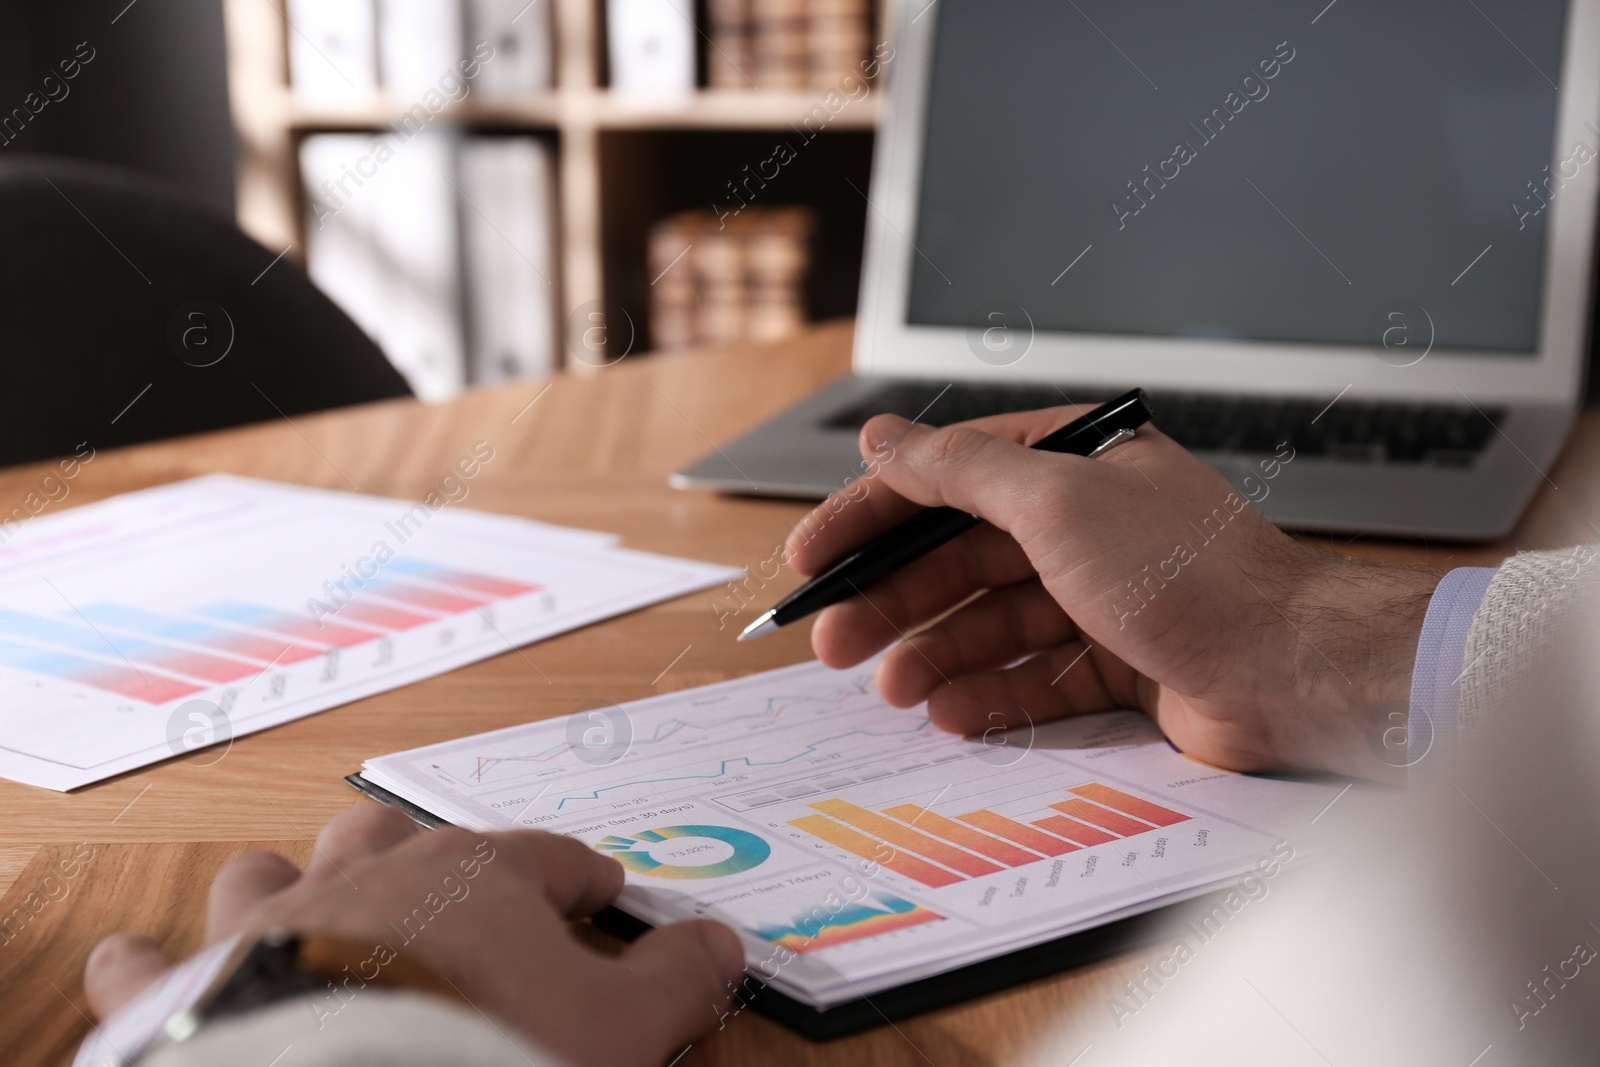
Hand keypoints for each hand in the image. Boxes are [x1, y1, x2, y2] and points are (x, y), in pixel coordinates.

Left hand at [83, 804, 744, 1066]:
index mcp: (476, 876)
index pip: (542, 853)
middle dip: (419, 850)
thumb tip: (723, 945)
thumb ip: (677, 981)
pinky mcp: (179, 989)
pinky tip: (139, 965)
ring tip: (298, 903)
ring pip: (266, 868)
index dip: (574, 872)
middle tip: (445, 884)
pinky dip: (141, 964)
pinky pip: (141, 962)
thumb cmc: (497, 1051)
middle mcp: (367, 875)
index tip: (596, 888)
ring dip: (282, 882)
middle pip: (392, 830)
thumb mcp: (622, 1029)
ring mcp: (266, 922)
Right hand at [786, 408, 1438, 777]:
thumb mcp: (1056, 501)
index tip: (812, 558)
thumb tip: (885, 436)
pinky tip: (954, 714)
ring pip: (990, 623)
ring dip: (935, 655)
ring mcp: (1100, 596)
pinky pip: (1031, 678)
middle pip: (960, 559)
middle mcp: (1085, 524)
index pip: (946, 480)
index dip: (870, 517)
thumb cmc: (1189, 573)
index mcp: (1072, 464)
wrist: (1293, 670)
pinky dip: (990, 695)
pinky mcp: (1117, 664)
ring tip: (894, 690)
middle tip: (833, 642)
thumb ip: (960, 468)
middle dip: (894, 601)